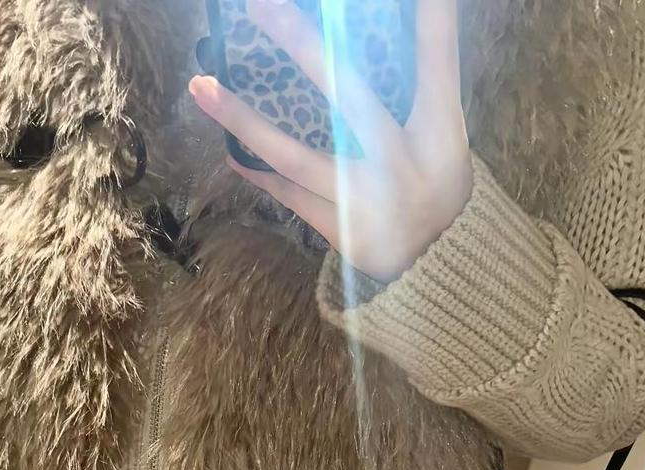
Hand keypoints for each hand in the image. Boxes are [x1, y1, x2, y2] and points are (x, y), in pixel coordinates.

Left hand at [189, 0, 472, 282]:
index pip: (436, 58)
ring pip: (295, 157)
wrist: (438, 268)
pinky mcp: (341, 231)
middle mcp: (402, 164)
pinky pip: (289, 193)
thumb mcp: (443, 131)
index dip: (430, 18)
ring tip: (201, 85)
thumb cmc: (436, 181)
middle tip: (261, 3)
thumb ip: (420, 81)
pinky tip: (229, 151)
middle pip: (348, 97)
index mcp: (438, 130)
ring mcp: (366, 203)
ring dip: (243, 120)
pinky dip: (259, 172)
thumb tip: (376, 27)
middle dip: (304, 46)